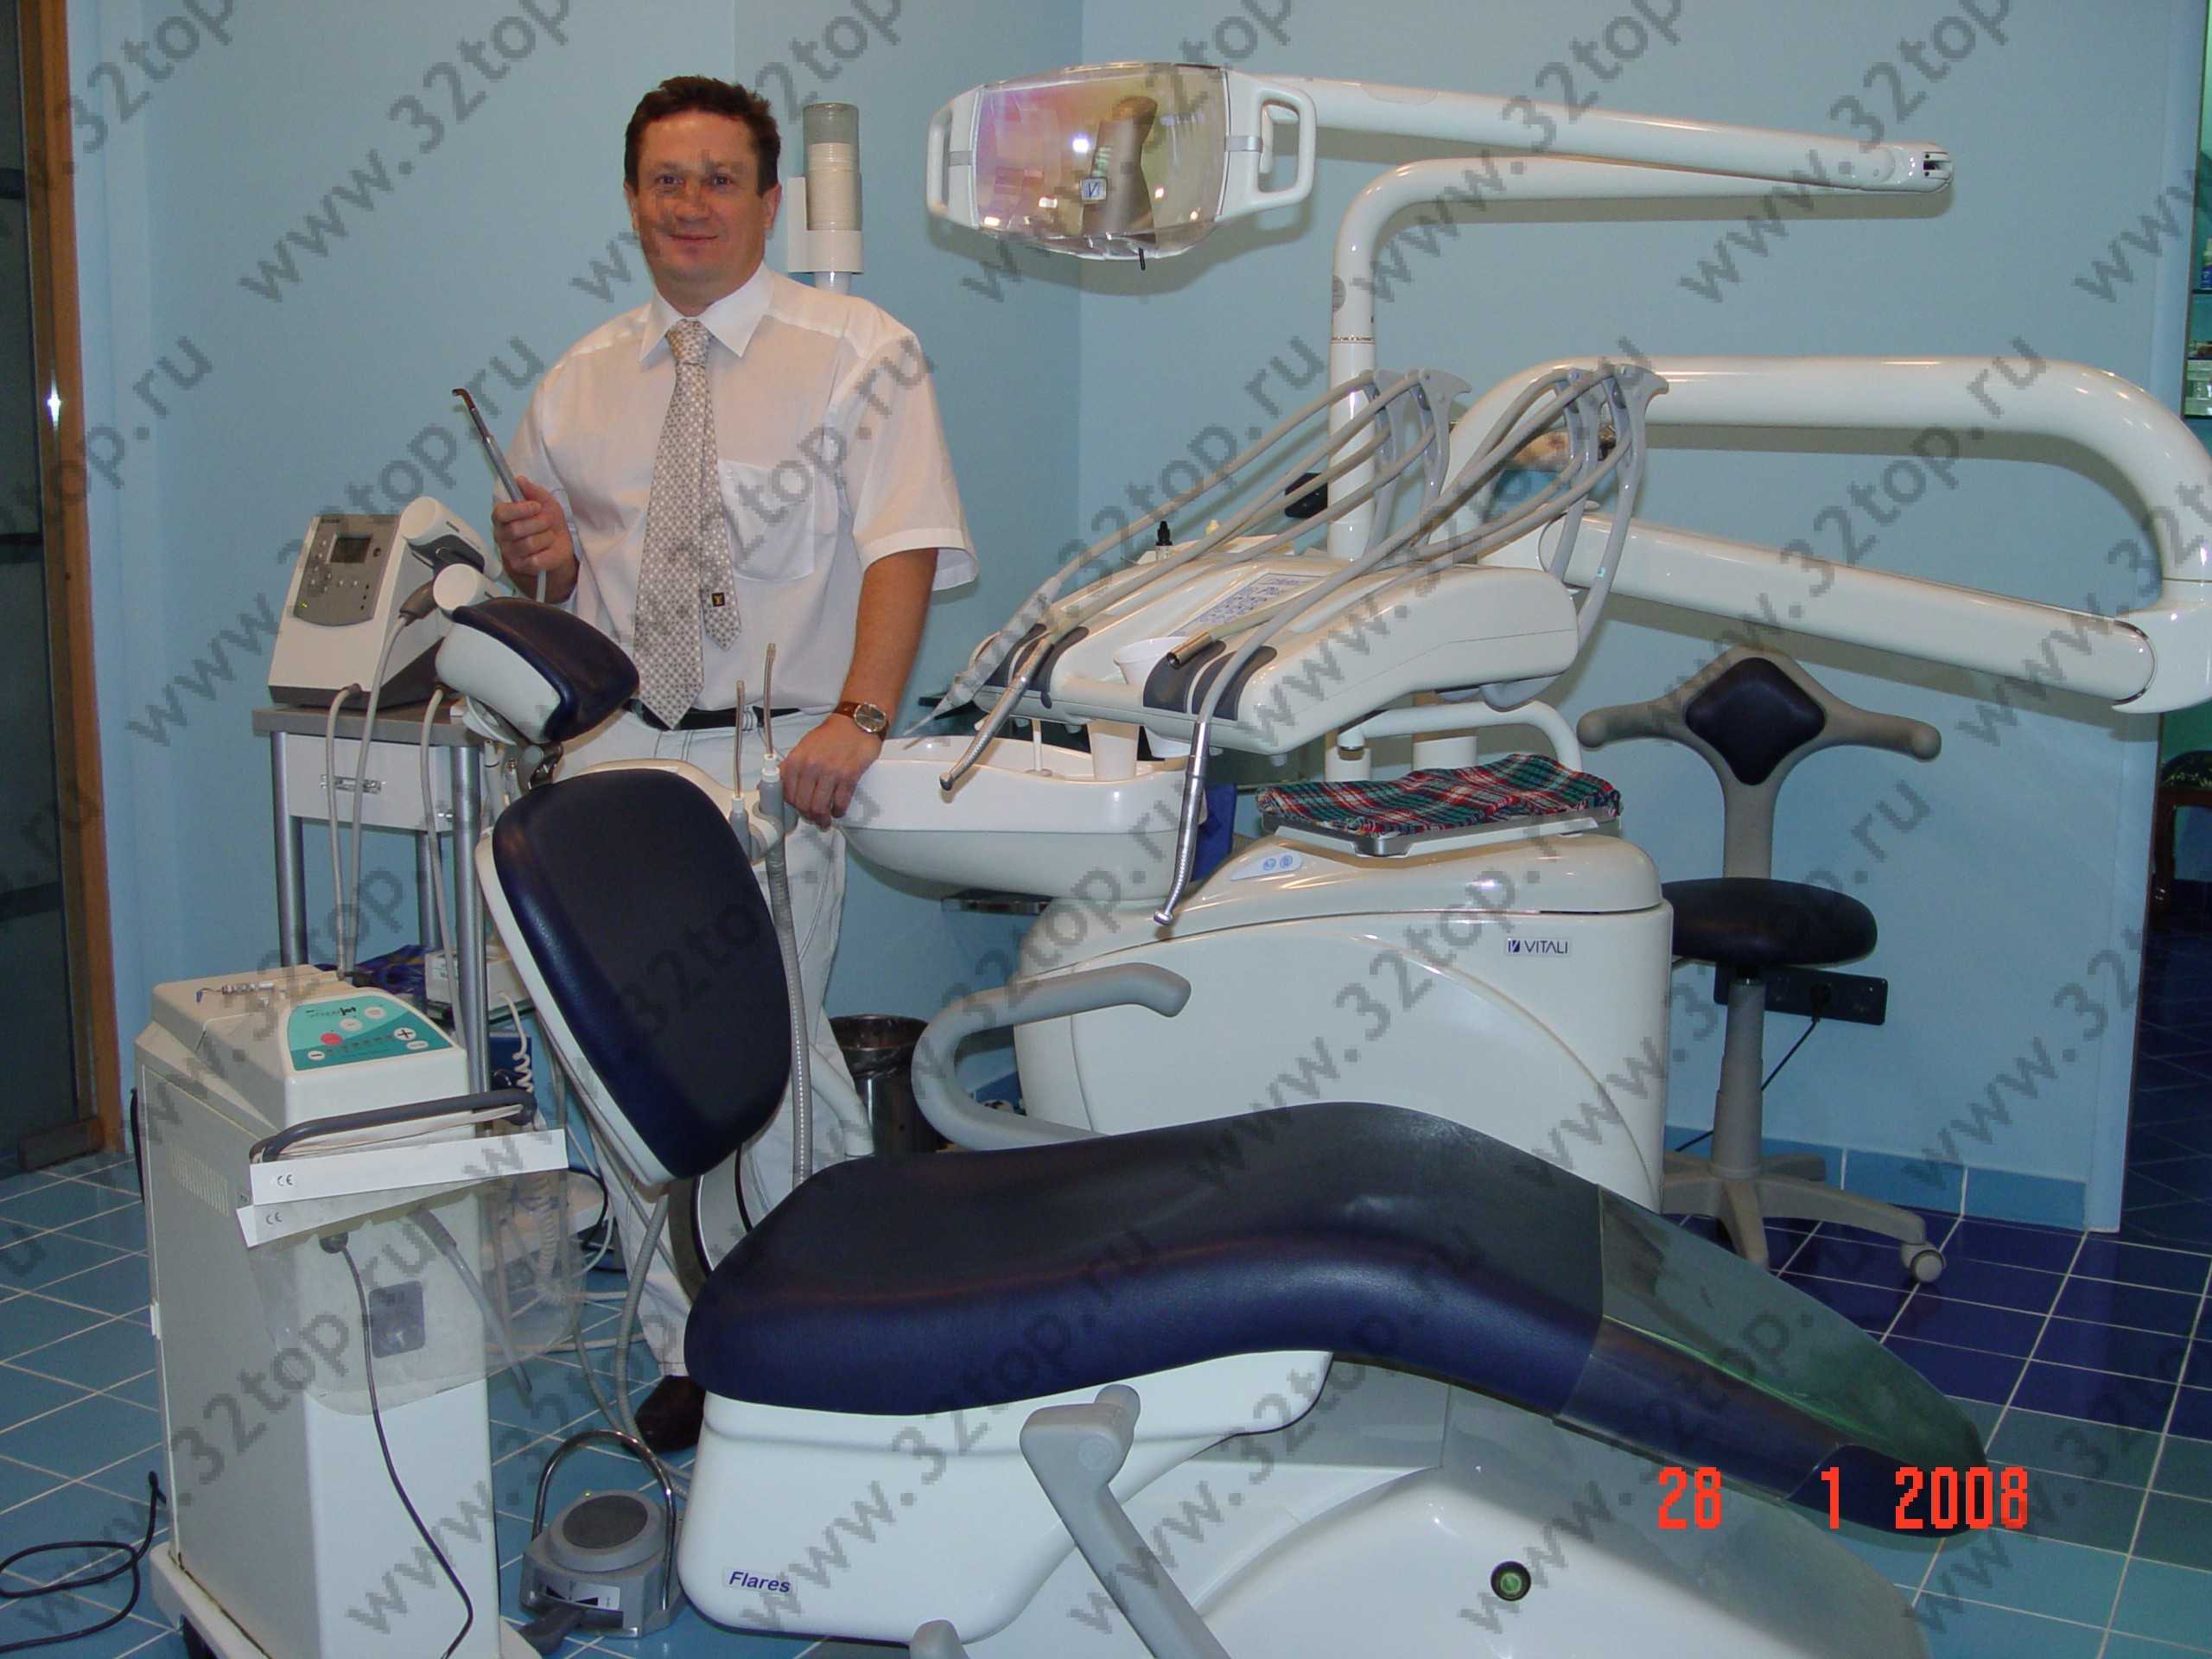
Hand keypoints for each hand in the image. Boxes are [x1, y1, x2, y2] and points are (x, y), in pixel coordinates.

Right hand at [490, 475, 577, 600]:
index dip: (520, 509)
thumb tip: (519, 480)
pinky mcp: (520, 567)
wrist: (558, 547)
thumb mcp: (545, 502)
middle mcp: (501, 535)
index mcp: (502, 517)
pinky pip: (536, 560)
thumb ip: (532, 490)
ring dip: (546, 538)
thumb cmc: (547, 523)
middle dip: (539, 524)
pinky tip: (548, 550)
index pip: (501, 513)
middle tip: (548, 523)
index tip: (536, 507)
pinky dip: (548, 554)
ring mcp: (509, 553)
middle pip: (517, 529)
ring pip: (529, 544)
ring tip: (549, 537)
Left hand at [781, 718, 881, 827]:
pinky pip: (840, 802)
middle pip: (803, 804)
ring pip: (820, 807)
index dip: (793, 806)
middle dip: (808, 815)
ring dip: (823, 818)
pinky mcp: (848, 776)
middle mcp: (811, 767)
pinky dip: (838, 811)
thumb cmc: (832, 734)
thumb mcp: (804, 746)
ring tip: (825, 819)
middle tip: (813, 817)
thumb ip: (791, 765)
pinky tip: (838, 810)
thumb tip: (779, 780)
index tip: (798, 809)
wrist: (855, 722)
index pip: (788, 793)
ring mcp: (830, 772)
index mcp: (797, 760)